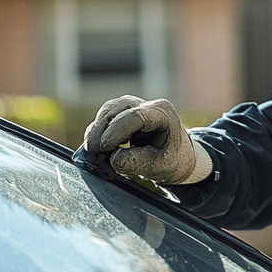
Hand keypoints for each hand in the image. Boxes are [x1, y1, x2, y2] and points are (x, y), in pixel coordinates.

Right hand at [82, 96, 211, 183]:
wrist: (178, 157)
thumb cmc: (173, 160)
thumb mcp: (160, 167)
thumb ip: (138, 163)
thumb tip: (114, 159)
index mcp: (163, 113)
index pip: (135, 116)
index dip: (117, 130)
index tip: (104, 147)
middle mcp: (148, 105)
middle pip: (117, 110)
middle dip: (102, 130)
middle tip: (92, 150)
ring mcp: (135, 106)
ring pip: (109, 110)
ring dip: (97, 129)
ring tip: (92, 149)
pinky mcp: (124, 112)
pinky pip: (107, 116)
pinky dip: (98, 130)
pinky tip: (95, 145)